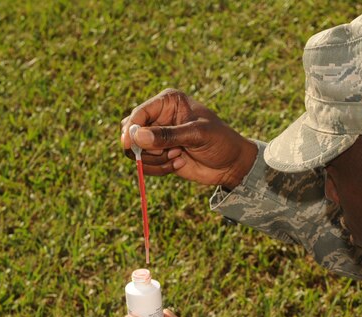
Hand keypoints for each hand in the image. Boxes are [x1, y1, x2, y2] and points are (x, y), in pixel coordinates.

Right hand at [120, 88, 257, 188]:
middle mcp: (160, 118)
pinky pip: (146, 165)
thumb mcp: (197, 135)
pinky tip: (179, 163)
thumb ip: (168, 135)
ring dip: (155, 159)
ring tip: (179, 156)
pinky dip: (159, 168)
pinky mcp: (160, 155)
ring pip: (137, 151)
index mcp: (168, 102)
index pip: (140, 113)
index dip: (132, 128)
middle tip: (164, 153)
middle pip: (131, 131)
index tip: (129, 144)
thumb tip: (138, 137)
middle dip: (144, 147)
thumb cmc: (220, 142)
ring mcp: (158, 138)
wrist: (232, 164)